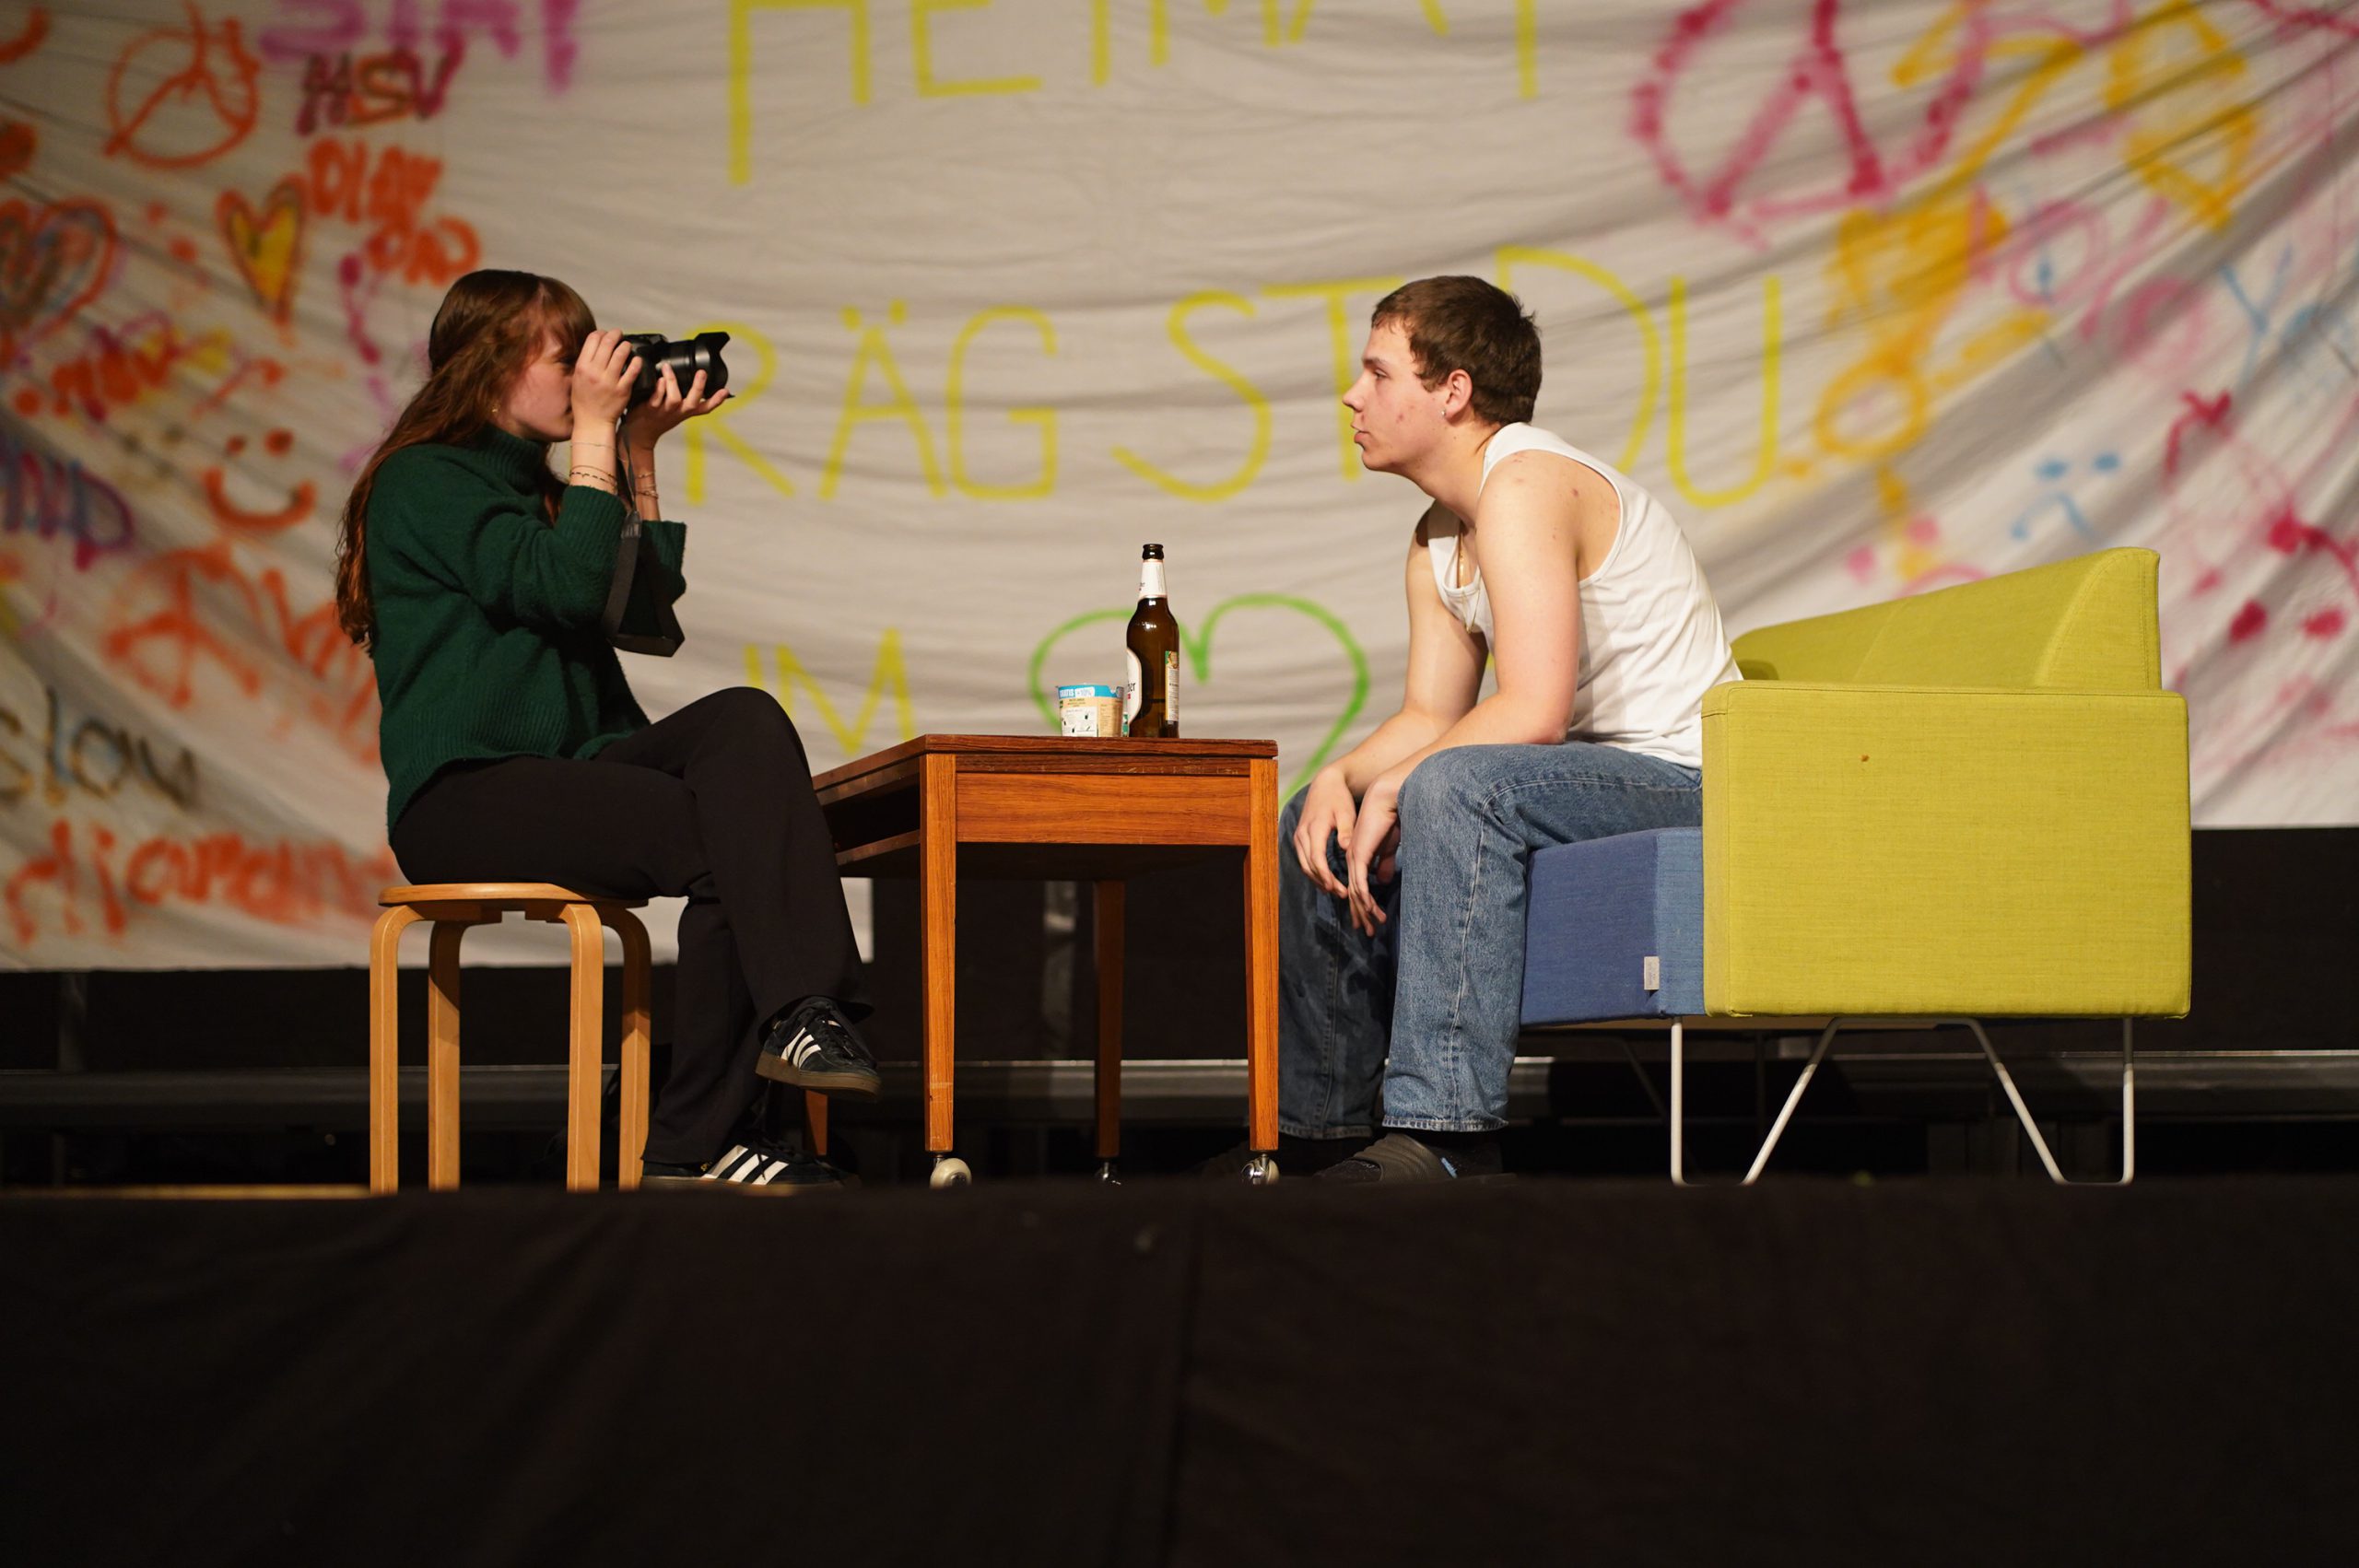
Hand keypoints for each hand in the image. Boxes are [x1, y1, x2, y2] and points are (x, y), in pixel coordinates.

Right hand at [569, 329, 639, 432]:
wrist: (592, 422)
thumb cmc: (584, 401)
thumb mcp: (577, 379)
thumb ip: (585, 363)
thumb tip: (594, 347)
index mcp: (582, 367)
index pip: (593, 339)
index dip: (601, 333)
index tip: (606, 334)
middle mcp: (595, 372)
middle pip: (607, 342)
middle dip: (616, 334)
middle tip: (620, 334)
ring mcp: (609, 381)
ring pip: (621, 353)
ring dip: (626, 346)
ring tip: (627, 346)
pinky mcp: (623, 390)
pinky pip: (632, 371)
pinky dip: (636, 362)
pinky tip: (637, 360)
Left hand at [622, 363, 730, 449]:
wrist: (639, 434)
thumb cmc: (657, 418)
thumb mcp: (674, 410)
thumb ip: (682, 396)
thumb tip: (684, 373)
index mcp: (686, 412)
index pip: (705, 408)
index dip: (716, 400)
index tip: (725, 391)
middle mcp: (678, 412)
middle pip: (693, 403)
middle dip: (699, 387)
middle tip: (702, 373)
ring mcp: (664, 411)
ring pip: (674, 399)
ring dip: (672, 382)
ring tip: (668, 367)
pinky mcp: (650, 410)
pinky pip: (656, 398)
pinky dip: (659, 388)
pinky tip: (659, 379)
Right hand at [1290, 766, 1357, 899]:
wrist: (1325, 784)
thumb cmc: (1339, 799)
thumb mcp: (1346, 813)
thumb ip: (1346, 831)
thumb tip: (1347, 849)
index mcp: (1314, 828)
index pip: (1316, 858)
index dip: (1325, 875)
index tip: (1338, 888)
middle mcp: (1302, 834)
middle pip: (1309, 865)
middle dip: (1324, 882)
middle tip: (1341, 894)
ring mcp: (1298, 836)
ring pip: (1304, 864)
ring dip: (1317, 879)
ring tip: (1334, 891)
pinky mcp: (1299, 837)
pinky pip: (1303, 859)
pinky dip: (1313, 872)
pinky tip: (1325, 881)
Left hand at [1345, 773, 1402, 936]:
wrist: (1386, 799)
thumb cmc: (1389, 818)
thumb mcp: (1388, 846)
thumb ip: (1384, 862)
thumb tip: (1383, 880)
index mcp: (1357, 856)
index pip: (1357, 886)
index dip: (1362, 906)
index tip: (1369, 920)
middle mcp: (1352, 859)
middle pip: (1354, 894)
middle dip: (1361, 915)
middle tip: (1368, 932)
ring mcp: (1354, 859)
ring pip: (1356, 893)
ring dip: (1365, 912)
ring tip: (1373, 927)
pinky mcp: (1359, 857)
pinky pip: (1361, 883)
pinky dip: (1365, 900)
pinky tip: (1370, 911)